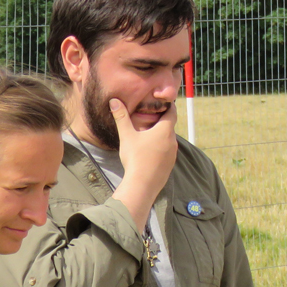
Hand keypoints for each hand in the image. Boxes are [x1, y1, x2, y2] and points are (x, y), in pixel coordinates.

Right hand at [109, 98, 177, 232]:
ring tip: (149, 134)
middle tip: (151, 116)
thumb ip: (121, 117)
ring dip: (161, 135)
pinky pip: (167, 152)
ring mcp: (173, 154)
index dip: (168, 106)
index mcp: (165, 131)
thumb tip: (114, 100)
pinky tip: (150, 151)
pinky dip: (161, 148)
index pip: (172, 112)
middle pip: (170, 126)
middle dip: (162, 120)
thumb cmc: (135, 158)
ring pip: (169, 139)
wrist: (142, 185)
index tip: (161, 102)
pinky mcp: (170, 165)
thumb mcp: (127, 136)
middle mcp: (173, 141)